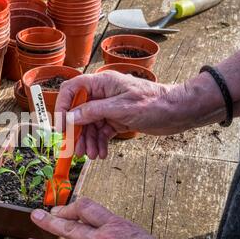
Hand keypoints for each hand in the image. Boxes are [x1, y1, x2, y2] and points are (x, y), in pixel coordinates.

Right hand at [56, 71, 188, 159]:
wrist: (178, 112)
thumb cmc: (154, 103)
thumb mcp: (121, 108)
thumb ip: (93, 111)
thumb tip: (70, 117)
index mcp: (102, 83)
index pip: (72, 89)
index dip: (62, 107)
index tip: (61, 127)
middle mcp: (103, 94)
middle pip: (78, 112)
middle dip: (76, 132)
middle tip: (75, 149)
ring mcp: (109, 107)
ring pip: (89, 125)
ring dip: (88, 141)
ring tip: (92, 155)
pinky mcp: (116, 118)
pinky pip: (101, 131)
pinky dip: (99, 142)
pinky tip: (102, 153)